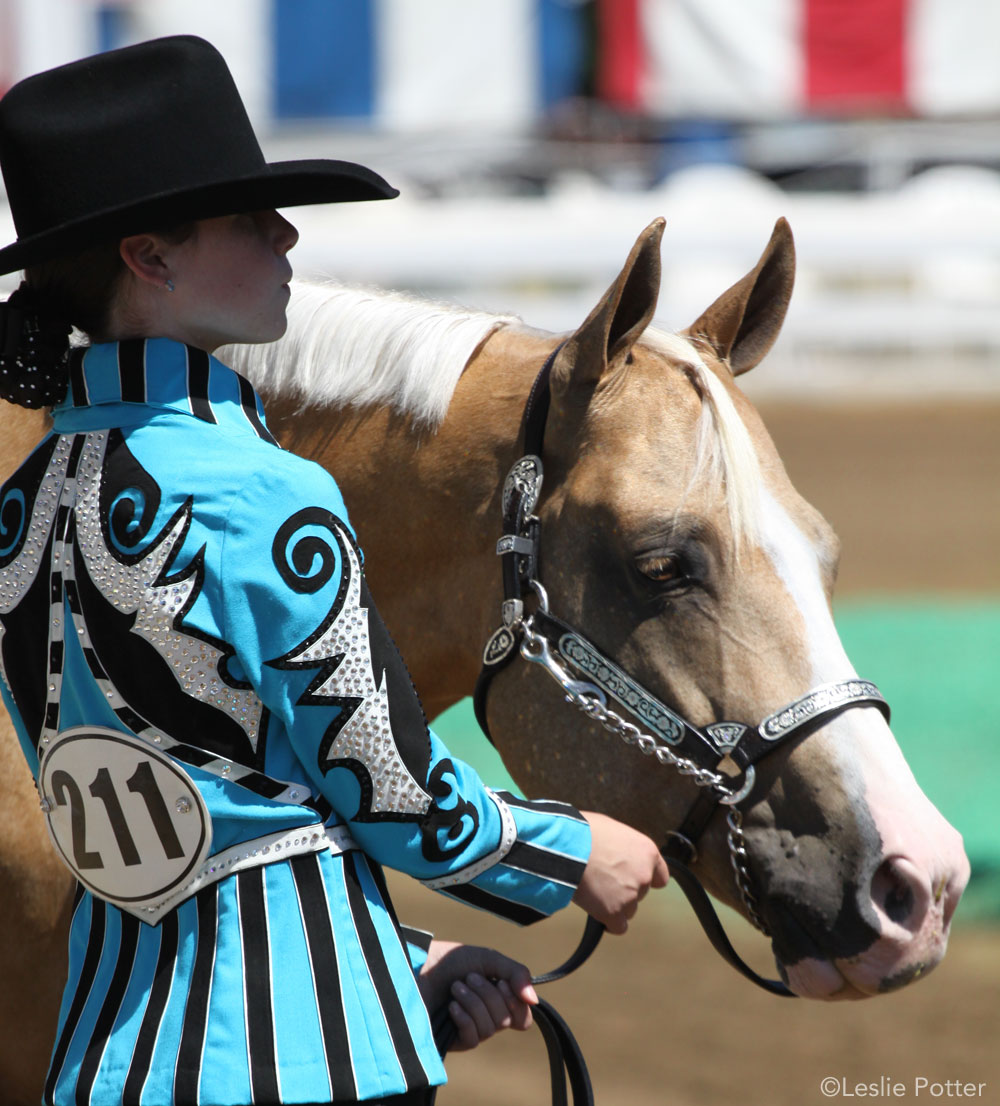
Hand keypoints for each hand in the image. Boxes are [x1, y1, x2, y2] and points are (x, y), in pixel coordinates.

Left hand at [418, 940, 537, 1050]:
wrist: (418, 966)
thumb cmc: (451, 961)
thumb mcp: (488, 959)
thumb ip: (516, 973)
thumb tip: (534, 1000)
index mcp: (498, 1000)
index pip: (523, 1018)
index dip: (517, 1004)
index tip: (501, 981)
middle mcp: (487, 1018)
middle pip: (507, 1020)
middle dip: (489, 994)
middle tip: (470, 977)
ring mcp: (470, 1031)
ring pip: (490, 1028)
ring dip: (473, 1002)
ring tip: (456, 987)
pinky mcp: (454, 1041)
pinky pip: (473, 1037)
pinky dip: (464, 1018)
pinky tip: (451, 1007)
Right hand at [572, 811, 668, 933]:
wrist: (565, 846)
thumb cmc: (583, 832)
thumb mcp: (611, 830)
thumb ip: (622, 847)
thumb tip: (616, 854)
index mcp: (647, 852)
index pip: (660, 877)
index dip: (645, 879)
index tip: (633, 879)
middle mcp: (644, 875)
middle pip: (639, 893)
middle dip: (623, 889)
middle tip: (602, 880)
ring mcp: (630, 895)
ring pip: (628, 910)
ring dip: (614, 904)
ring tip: (594, 890)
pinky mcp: (614, 912)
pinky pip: (617, 927)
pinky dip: (607, 921)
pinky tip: (596, 910)